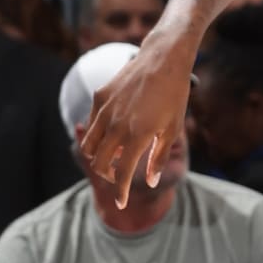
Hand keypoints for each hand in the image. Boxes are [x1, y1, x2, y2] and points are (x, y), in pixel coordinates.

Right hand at [79, 33, 195, 202]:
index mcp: (137, 135)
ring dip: (97, 157)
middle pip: (98, 162)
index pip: (122, 173)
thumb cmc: (174, 95)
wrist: (163, 59)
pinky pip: (91, 124)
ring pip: (88, 145)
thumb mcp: (172, 129)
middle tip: (118, 176)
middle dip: (107, 175)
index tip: (121, 203)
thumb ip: (158, 157)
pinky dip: (97, 135)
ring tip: (113, 156)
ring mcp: (105, 109)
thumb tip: (151, 181)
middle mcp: (117, 124)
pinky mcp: (100, 97)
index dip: (120, 192)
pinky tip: (112, 134)